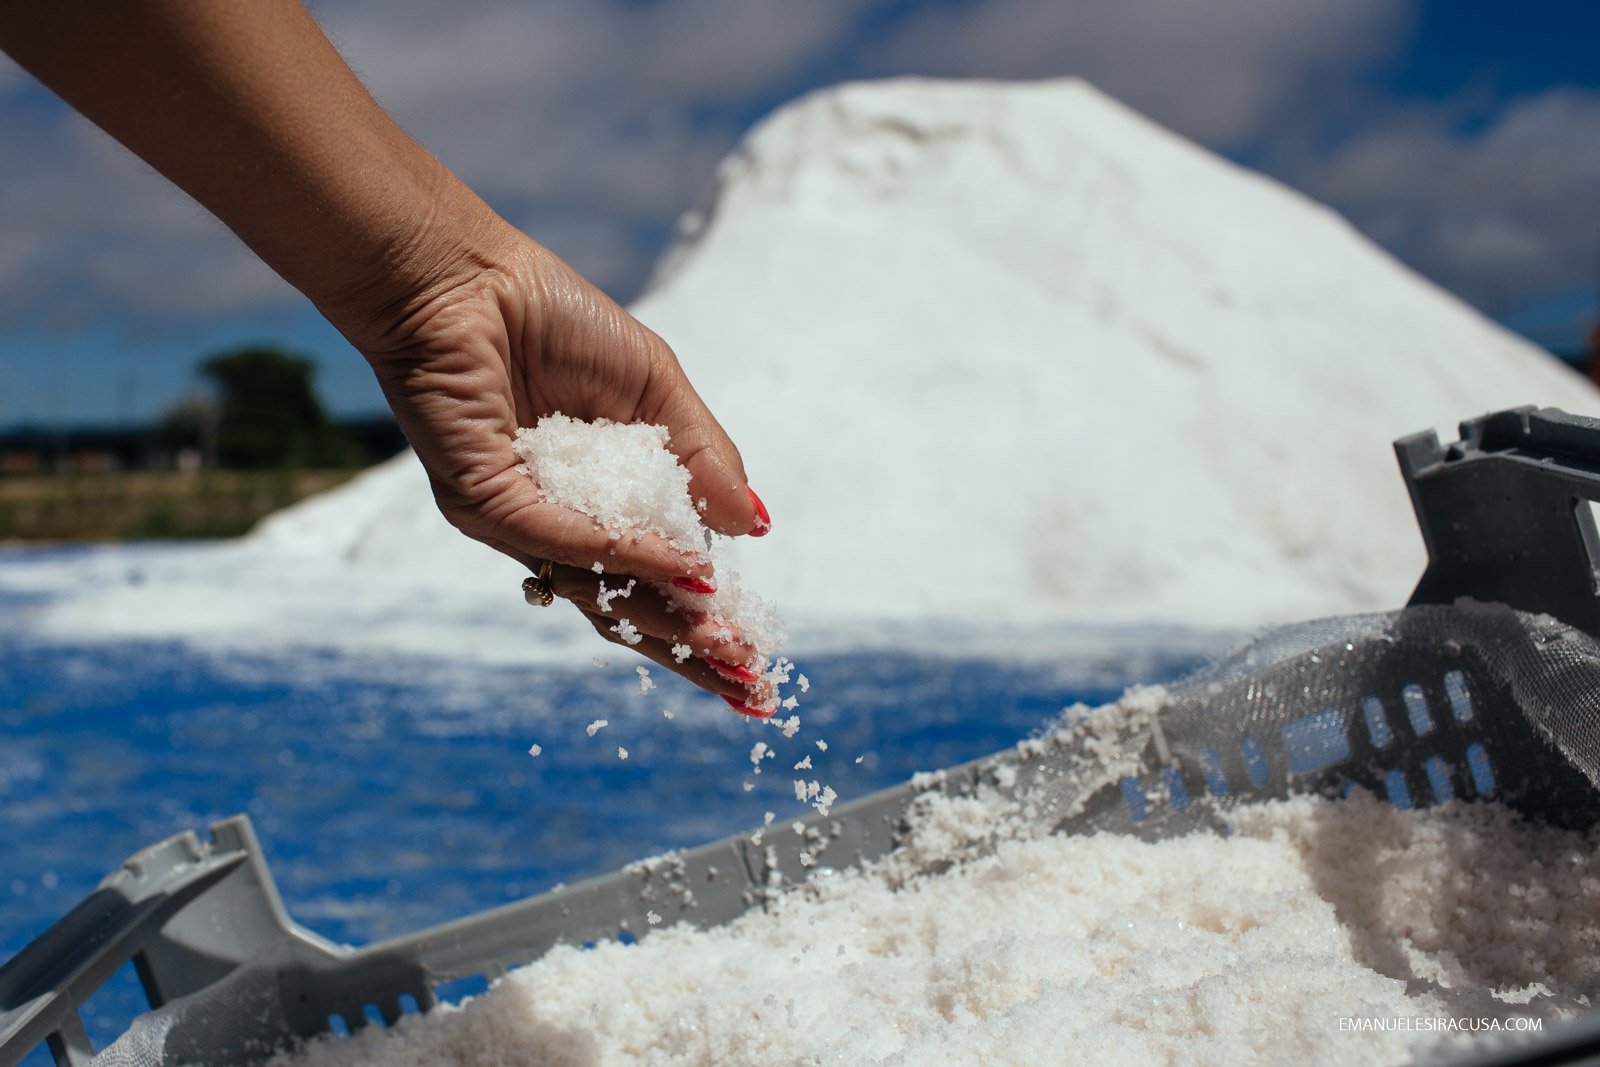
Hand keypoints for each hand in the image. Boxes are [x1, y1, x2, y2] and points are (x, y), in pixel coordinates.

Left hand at [344, 222, 773, 708]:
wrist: (467, 276)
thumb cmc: (554, 320)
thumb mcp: (656, 388)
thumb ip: (704, 458)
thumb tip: (757, 527)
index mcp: (592, 503)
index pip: (653, 578)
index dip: (706, 619)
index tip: (757, 657)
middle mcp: (550, 525)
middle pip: (626, 606)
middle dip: (693, 649)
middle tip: (752, 680)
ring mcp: (513, 520)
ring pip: (595, 587)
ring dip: (666, 615)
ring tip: (727, 642)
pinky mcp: (481, 498)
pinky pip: (560, 539)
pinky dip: (624, 554)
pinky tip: (680, 568)